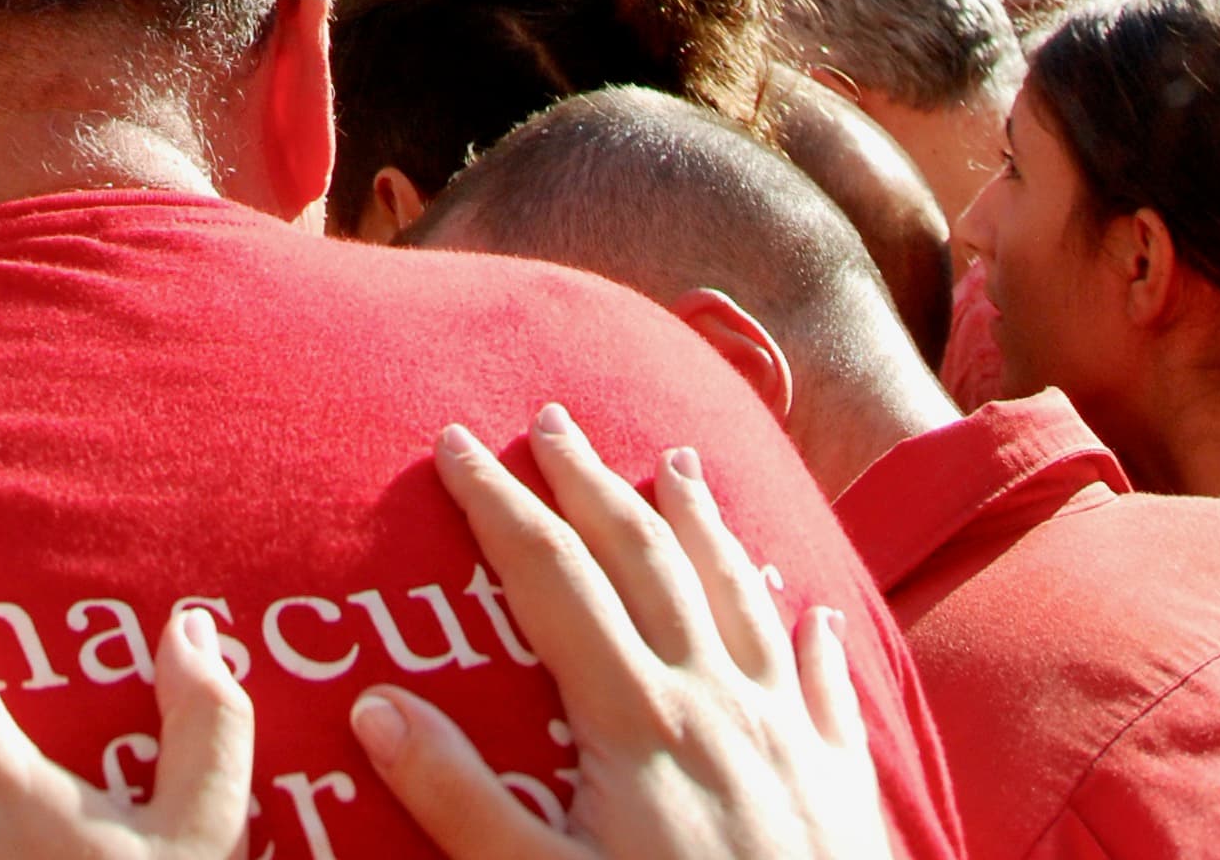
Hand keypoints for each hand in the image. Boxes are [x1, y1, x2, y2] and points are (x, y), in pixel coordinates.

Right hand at [354, 412, 892, 859]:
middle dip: (590, 481)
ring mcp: (790, 732)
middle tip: (553, 419)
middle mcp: (715, 699)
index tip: (453, 440)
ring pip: (739, 595)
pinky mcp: (844, 780)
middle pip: (645, 557)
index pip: (551, 575)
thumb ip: (461, 800)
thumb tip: (375, 706)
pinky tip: (806, 609)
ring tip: (678, 462)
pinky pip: (826, 683)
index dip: (497, 501)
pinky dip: (809, 634)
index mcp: (637, 716)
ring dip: (701, 521)